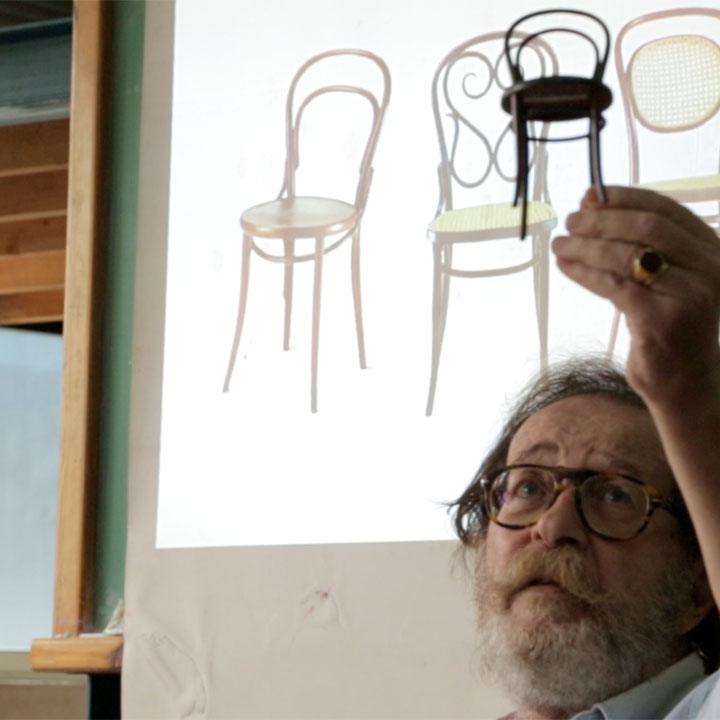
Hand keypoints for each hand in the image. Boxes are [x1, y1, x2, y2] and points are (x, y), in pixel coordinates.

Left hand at [551, 186, 719, 405]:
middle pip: (646, 228)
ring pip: (626, 256)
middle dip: (601, 221)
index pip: (666, 209)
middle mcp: (710, 268)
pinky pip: (614, 286)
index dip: (625, 197)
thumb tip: (592, 201)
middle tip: (569, 221)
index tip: (592, 195)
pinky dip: (584, 272)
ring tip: (560, 244)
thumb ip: (636, 244)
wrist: (686, 385)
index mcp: (712, 251)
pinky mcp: (663, 320)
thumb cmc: (668, 327)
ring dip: (585, 246)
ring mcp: (691, 294)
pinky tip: (566, 266)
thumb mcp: (660, 279)